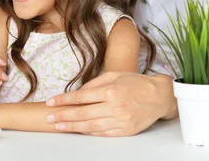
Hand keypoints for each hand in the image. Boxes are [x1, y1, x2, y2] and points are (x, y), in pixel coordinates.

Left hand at [45, 72, 176, 136]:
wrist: (160, 97)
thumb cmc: (136, 83)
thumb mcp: (114, 75)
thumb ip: (94, 84)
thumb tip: (77, 93)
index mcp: (110, 90)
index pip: (80, 97)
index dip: (63, 100)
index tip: (50, 102)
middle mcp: (114, 106)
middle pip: (82, 113)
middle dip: (63, 115)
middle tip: (49, 117)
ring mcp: (120, 120)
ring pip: (91, 125)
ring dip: (72, 126)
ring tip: (59, 126)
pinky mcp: (125, 130)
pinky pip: (103, 133)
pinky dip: (89, 132)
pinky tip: (78, 131)